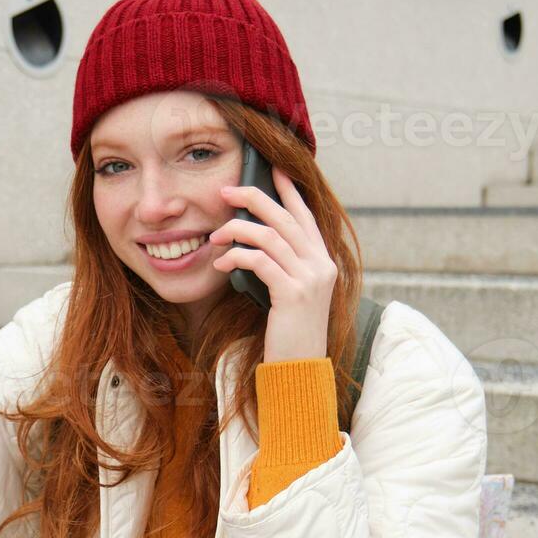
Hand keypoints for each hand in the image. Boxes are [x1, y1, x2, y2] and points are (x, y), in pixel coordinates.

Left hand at [211, 165, 336, 362]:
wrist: (300, 368)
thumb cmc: (289, 332)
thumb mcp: (291, 293)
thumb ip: (283, 266)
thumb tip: (254, 238)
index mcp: (322, 261)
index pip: (305, 216)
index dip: (288, 190)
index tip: (272, 169)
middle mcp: (321, 265)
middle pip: (285, 218)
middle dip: (254, 198)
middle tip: (226, 191)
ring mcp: (310, 279)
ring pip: (270, 236)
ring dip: (237, 230)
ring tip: (214, 235)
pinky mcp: (293, 294)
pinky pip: (260, 262)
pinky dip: (236, 256)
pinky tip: (221, 262)